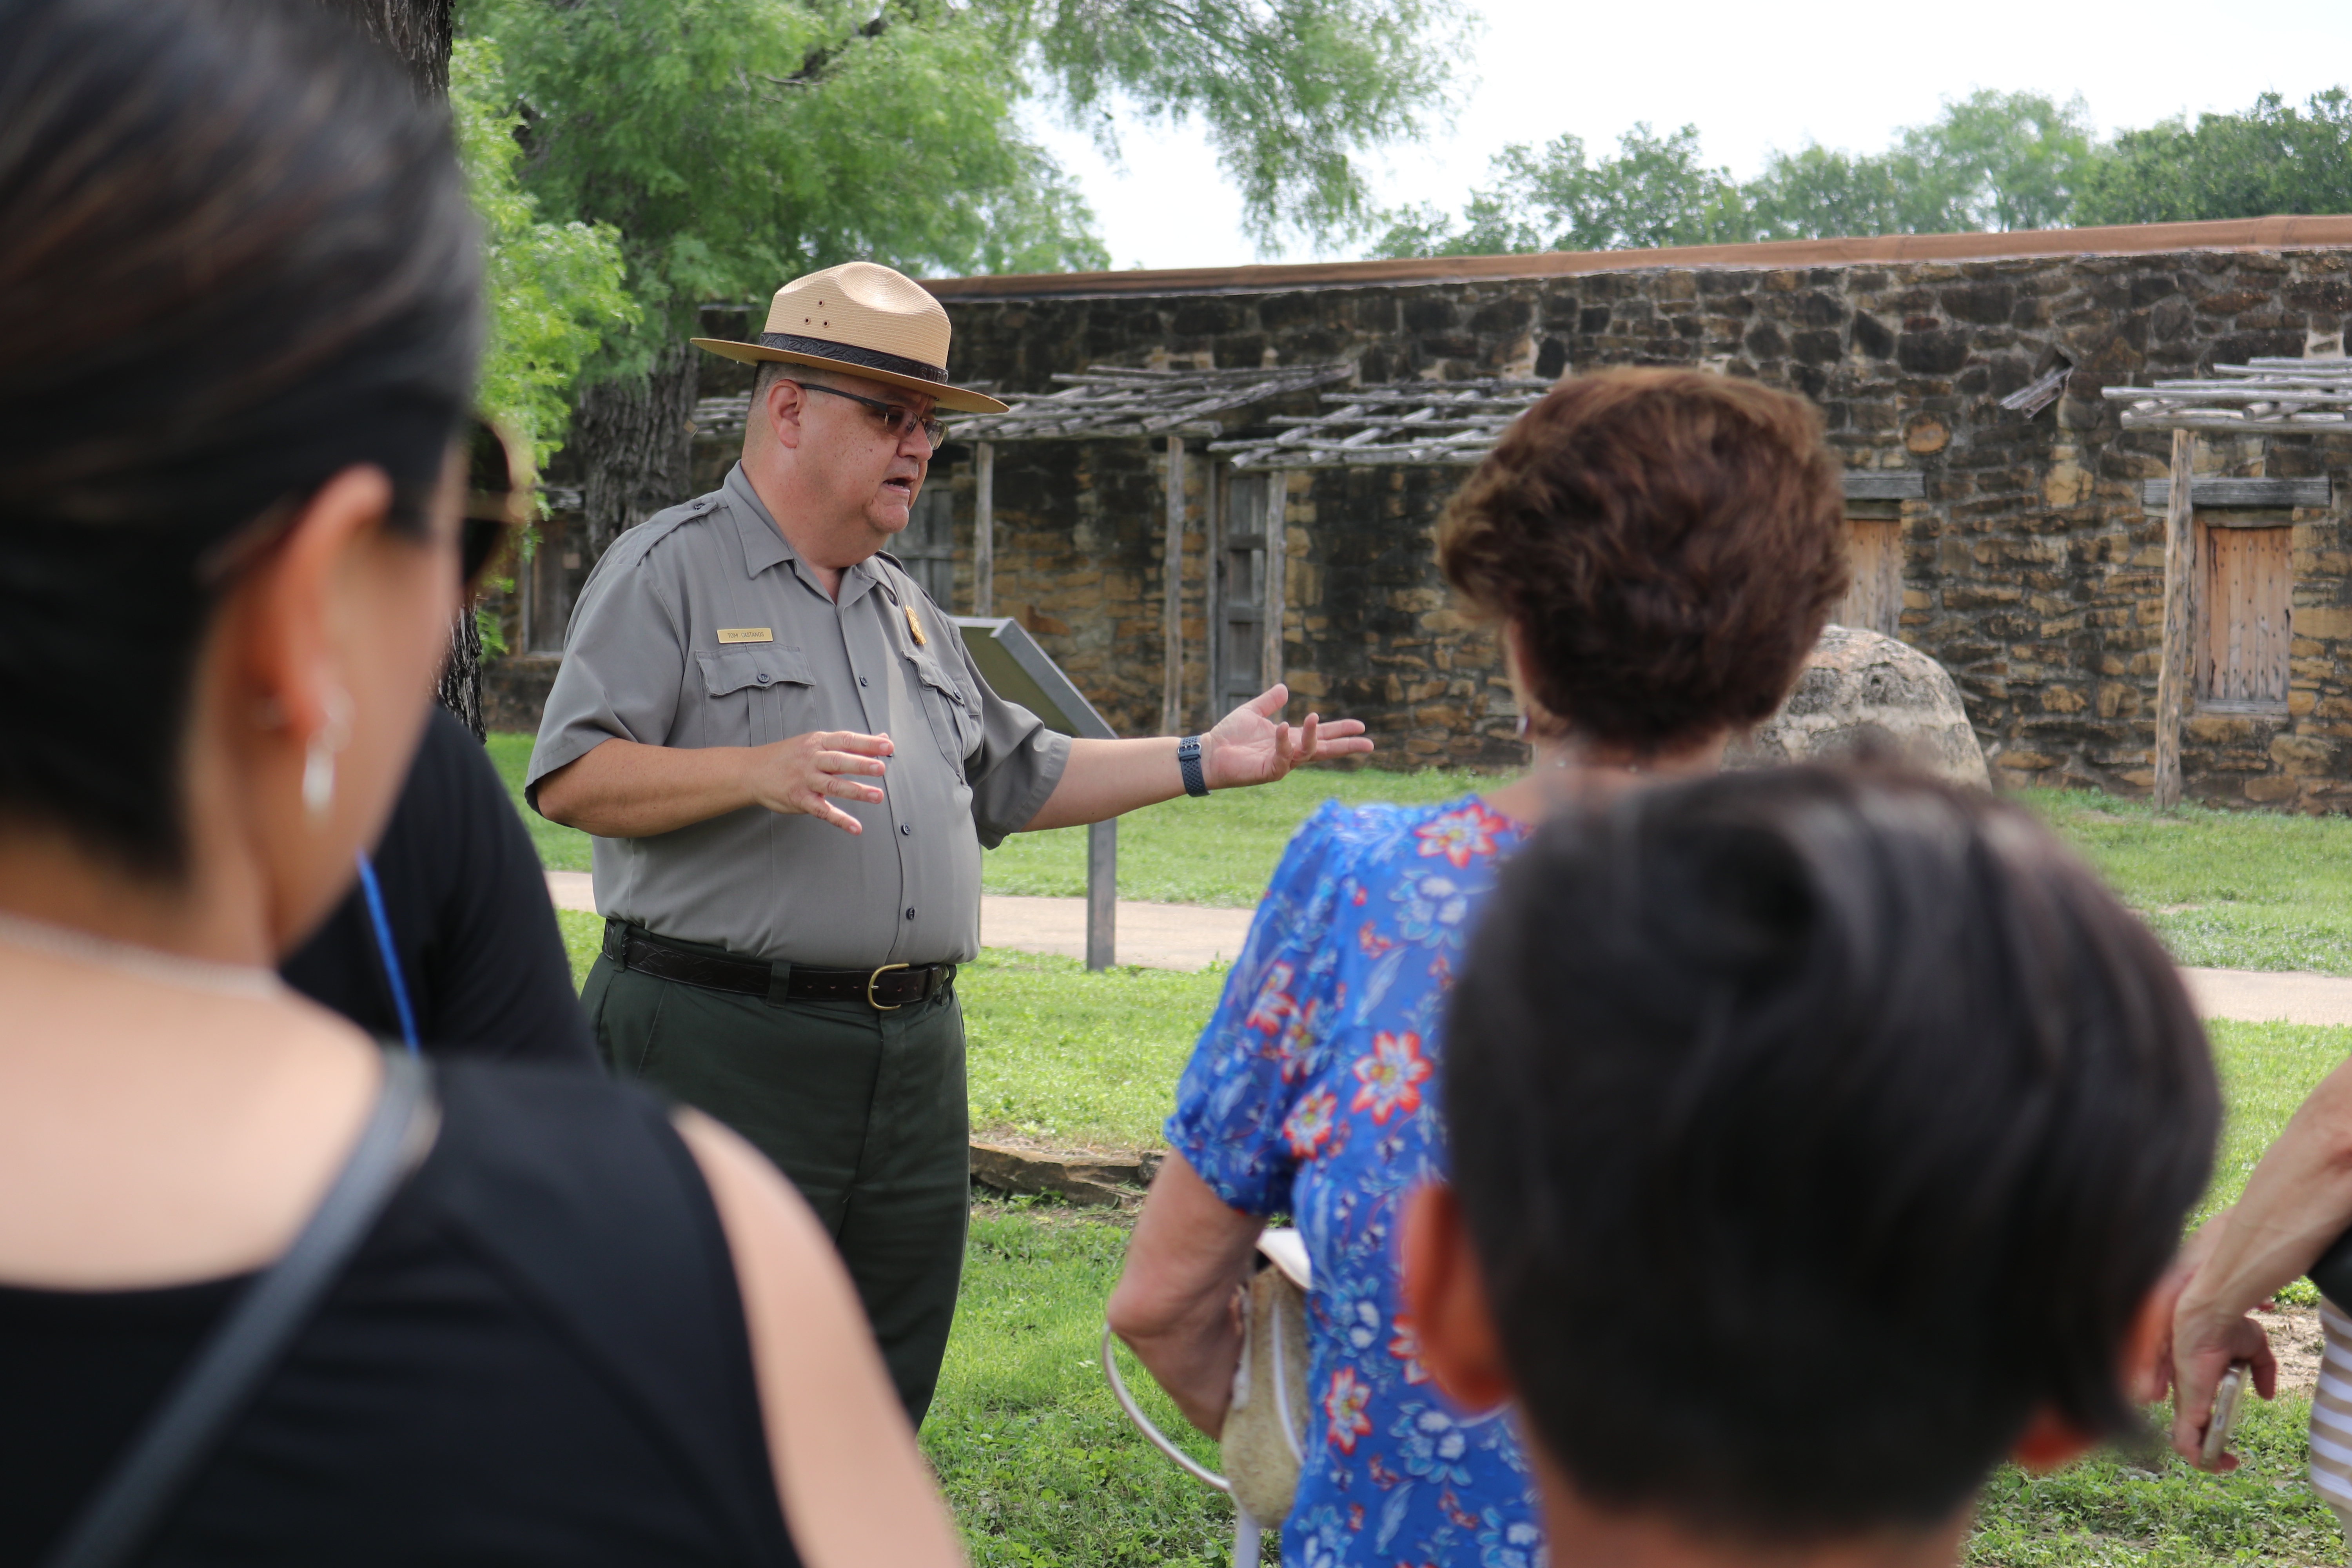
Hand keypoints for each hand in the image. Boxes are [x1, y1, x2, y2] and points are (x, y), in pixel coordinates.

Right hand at [743, 729, 892, 833]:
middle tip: (881, 768)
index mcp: (818, 742)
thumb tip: (881, 737)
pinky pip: (821, 811)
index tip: (887, 745)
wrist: (752, 771)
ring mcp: (804, 780)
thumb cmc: (789, 756)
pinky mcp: (799, 800)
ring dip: (856, 792)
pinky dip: (839, 820)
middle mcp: (812, 759)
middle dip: (860, 764)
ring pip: (832, 786)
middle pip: (839, 761)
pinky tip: (855, 827)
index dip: (867, 742)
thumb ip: (849, 743)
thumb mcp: (816, 742)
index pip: (846, 740)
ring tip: (877, 796)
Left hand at [1202, 684, 1373, 789]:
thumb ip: (1269, 701)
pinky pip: (1284, 758)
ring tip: (1312, 717)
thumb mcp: (1252, 711)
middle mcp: (1290, 752)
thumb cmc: (1228, 735)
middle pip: (1325, 749)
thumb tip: (1285, 688)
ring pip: (1307, 752)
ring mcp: (1281, 763)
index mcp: (1289, 738)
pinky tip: (1281, 728)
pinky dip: (1284, 743)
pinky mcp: (1269, 771)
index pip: (1321, 734)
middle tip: (1369, 744)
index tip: (1361, 726)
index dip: (1340, 730)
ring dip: (1312, 736)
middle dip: (1346, 747)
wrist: (1208, 752)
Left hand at [2168, 1304, 2277, 1468]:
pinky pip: (2186, 1437)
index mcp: (2199, 1383)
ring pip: (2185, 1439)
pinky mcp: (2188, 1402)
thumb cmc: (2227, 1326)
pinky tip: (2212, 1462)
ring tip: (2224, 1465)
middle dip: (2207, 1451)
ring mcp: (2186, 1399)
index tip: (2228, 1446)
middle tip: (2228, 1461)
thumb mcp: (2253, 1349)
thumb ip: (2263, 1372)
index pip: (2197, 1414)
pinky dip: (2197, 1454)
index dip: (2209, 1432)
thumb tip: (2267, 1395)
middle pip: (2190, 1431)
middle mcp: (2188, 1393)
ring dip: (2204, 1458)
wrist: (2211, 1313)